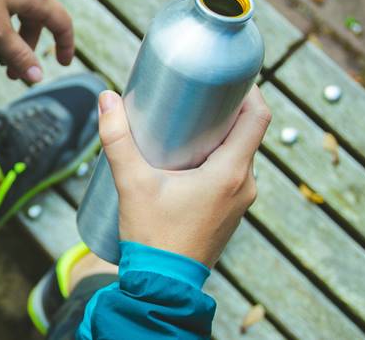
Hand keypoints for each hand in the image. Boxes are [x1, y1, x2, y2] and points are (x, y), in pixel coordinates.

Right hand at [97, 86, 271, 267]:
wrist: (163, 285)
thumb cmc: (153, 236)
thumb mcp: (132, 183)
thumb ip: (117, 139)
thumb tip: (106, 98)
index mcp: (231, 172)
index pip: (258, 118)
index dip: (248, 91)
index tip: (226, 79)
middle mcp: (244, 186)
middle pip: (247, 134)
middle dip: (224, 112)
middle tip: (193, 98)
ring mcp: (239, 202)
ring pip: (239, 156)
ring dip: (219, 138)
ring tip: (185, 127)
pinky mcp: (228, 214)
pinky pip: (232, 176)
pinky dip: (217, 160)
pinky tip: (187, 160)